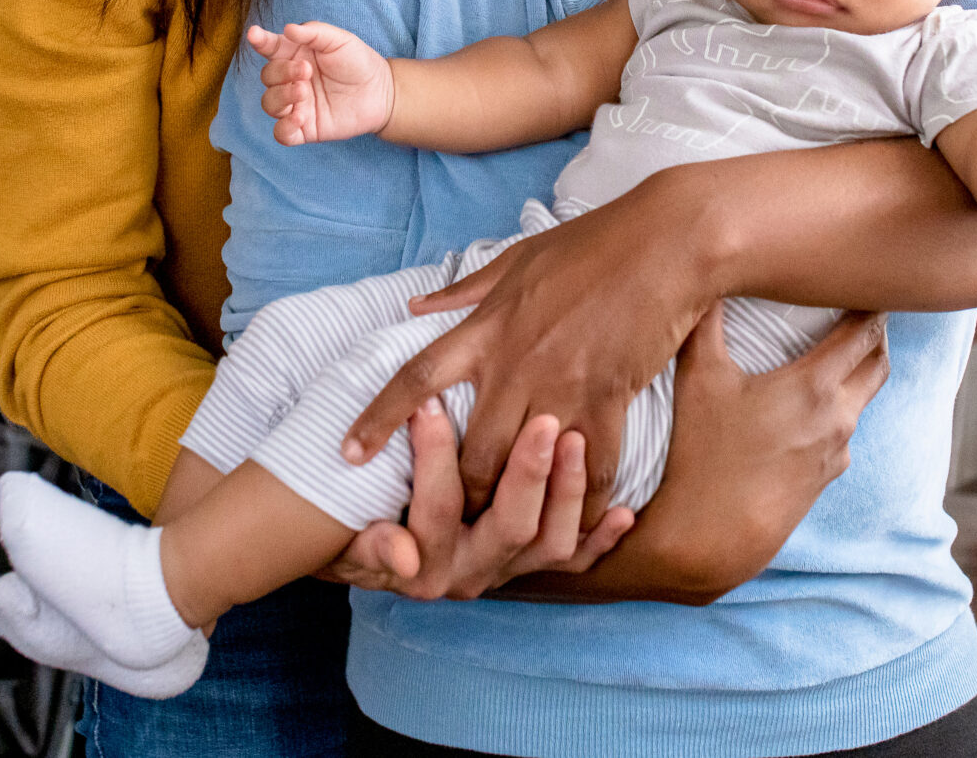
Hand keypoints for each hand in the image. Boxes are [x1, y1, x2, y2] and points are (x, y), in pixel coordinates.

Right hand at [247, 21, 394, 145]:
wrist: (382, 92)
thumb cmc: (358, 62)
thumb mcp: (339, 40)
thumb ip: (313, 33)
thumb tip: (287, 29)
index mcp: (295, 55)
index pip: (270, 48)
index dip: (259, 41)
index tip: (255, 35)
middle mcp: (290, 80)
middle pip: (268, 76)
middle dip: (282, 72)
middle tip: (306, 70)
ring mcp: (296, 105)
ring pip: (269, 103)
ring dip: (281, 97)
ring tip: (303, 91)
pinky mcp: (305, 128)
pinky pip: (282, 133)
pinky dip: (284, 127)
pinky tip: (299, 117)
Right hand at [315, 404, 629, 597]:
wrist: (375, 562)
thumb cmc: (356, 535)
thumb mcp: (351, 546)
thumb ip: (375, 549)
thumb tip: (404, 557)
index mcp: (428, 564)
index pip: (440, 507)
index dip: (436, 457)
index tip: (431, 404)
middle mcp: (473, 573)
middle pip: (511, 525)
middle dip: (527, 472)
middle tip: (541, 421)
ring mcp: (507, 570)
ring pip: (552, 540)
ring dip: (567, 491)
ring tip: (576, 441)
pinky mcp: (532, 566)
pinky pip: (576, 559)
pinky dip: (601, 536)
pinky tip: (624, 510)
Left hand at [341, 189, 709, 528]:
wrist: (665, 241)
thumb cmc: (591, 244)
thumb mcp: (517, 259)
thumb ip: (464, 291)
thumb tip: (417, 306)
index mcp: (488, 328)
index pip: (417, 377)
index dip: (378, 418)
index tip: (347, 453)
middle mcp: (516, 364)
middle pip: (471, 450)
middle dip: (460, 492)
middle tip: (454, 516)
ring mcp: (563, 384)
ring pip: (524, 468)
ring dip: (516, 503)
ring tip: (509, 530)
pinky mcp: (610, 398)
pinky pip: (592, 467)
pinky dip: (585, 501)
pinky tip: (581, 522)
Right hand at [512, 306, 890, 603]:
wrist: (708, 539)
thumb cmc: (701, 455)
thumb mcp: (697, 378)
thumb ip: (704, 321)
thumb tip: (703, 273)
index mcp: (816, 386)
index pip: (866, 330)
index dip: (869, 301)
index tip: (862, 280)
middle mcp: (838, 418)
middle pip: (878, 364)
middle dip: (874, 334)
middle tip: (858, 308)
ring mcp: (835, 453)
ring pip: (862, 400)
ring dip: (855, 373)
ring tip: (831, 351)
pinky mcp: (823, 478)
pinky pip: (842, 432)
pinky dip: (836, 409)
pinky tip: (805, 405)